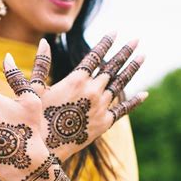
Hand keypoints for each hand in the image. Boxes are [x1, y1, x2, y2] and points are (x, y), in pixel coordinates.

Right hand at [25, 33, 147, 161]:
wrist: (45, 149)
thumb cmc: (36, 118)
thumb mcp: (35, 89)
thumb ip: (42, 64)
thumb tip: (43, 42)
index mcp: (76, 80)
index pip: (95, 56)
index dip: (106, 43)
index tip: (116, 31)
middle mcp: (93, 91)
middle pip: (112, 67)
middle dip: (125, 52)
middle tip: (136, 39)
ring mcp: (101, 107)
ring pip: (120, 85)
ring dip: (132, 69)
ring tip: (143, 56)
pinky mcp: (104, 123)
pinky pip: (123, 109)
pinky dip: (134, 101)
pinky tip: (144, 93)